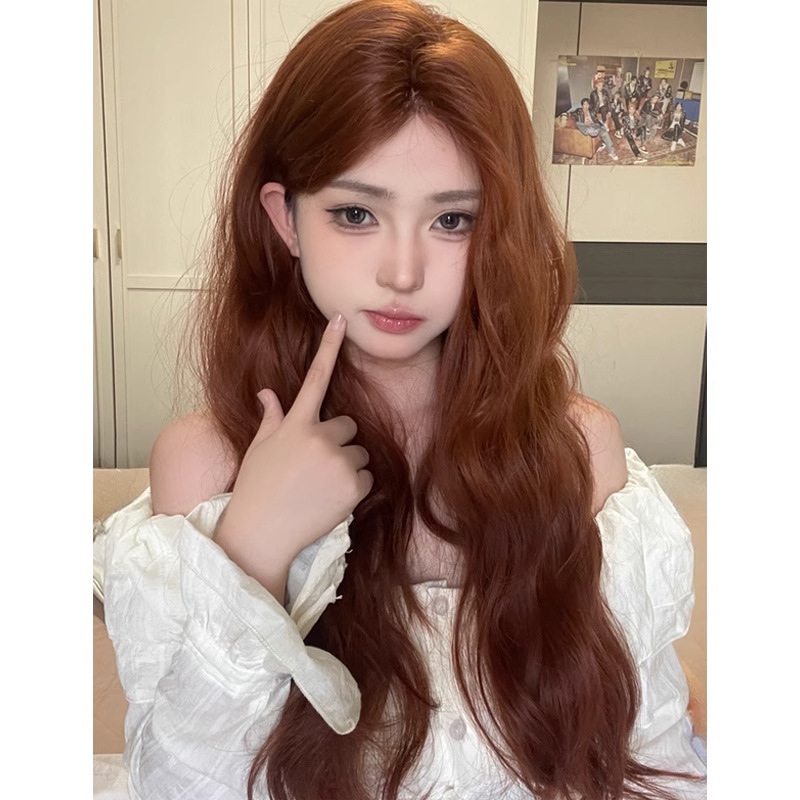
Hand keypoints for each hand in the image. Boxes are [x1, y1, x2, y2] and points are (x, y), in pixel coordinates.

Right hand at [215, 313, 372, 591]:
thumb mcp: (259, 449)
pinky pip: (366, 478)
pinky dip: (354, 488)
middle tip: (315, 466)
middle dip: (337, 442)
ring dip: (347, 466)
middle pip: (347, 425)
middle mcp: (318, 437)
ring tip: (320, 486)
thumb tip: (268, 394)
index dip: (328, 347)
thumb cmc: (255, 490)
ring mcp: (337, 461)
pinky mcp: (353, 486)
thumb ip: (271, 418)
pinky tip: (331, 500)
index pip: (314, 378)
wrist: (261, 535)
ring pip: (359, 453)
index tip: (340, 320)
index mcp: (294, 424)